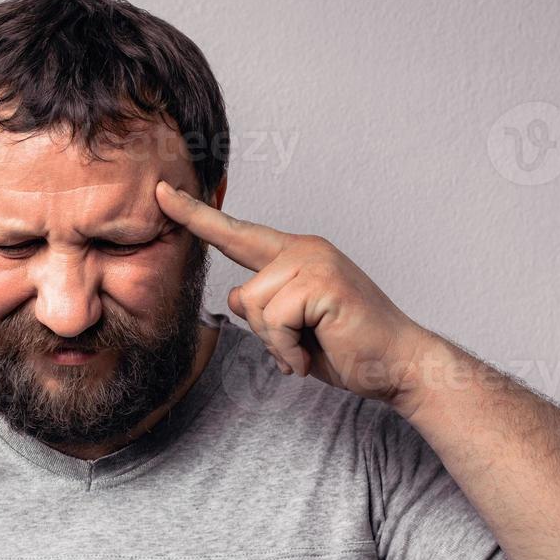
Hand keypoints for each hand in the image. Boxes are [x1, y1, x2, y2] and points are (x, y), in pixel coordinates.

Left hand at [155, 181, 434, 409]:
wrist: (396, 365)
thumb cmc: (349, 348)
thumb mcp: (292, 328)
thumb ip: (262, 307)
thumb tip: (235, 294)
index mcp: (295, 255)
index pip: (236, 233)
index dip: (196, 215)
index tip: (163, 193)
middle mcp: (304, 250)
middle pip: (241, 293)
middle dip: (264, 332)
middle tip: (301, 345)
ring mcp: (315, 262)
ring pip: (254, 307)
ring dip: (278, 342)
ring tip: (310, 346)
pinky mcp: (323, 283)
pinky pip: (274, 320)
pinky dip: (289, 348)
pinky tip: (314, 353)